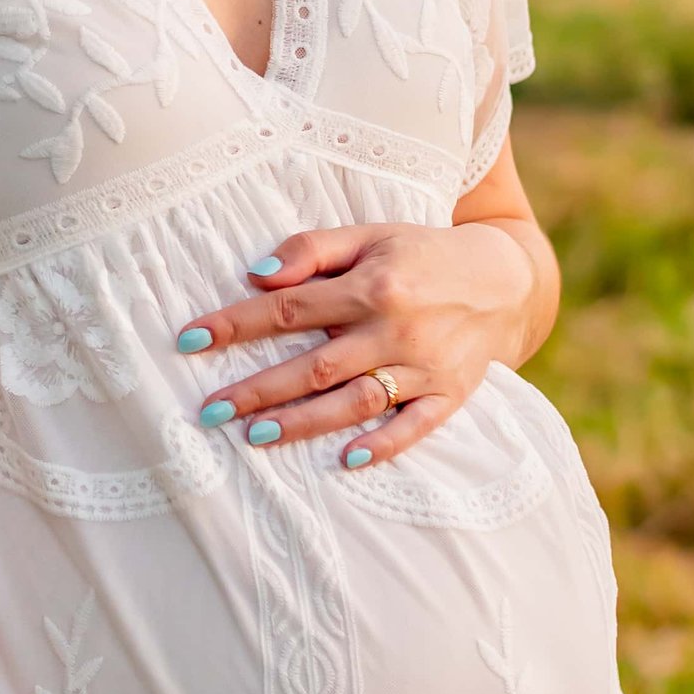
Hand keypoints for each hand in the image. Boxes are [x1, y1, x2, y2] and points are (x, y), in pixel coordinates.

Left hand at [175, 216, 545, 465]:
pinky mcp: (450, 395)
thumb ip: (313, 250)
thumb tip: (257, 274)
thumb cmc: (422, 253)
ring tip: (254, 436)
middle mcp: (396, 328)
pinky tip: (346, 458)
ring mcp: (425, 366)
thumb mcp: (370, 234)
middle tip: (209, 410)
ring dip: (304, 421)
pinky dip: (384, 445)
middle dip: (258, 389)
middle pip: (314, 365)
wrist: (505, 279)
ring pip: (355, 401)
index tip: (188, 339)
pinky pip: (415, 426)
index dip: (236, 324)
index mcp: (372, 285)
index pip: (289, 308)